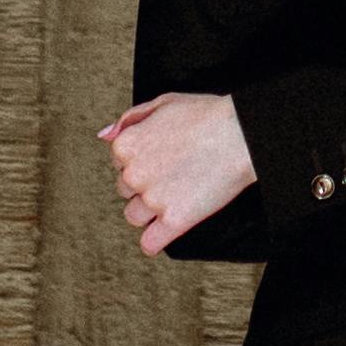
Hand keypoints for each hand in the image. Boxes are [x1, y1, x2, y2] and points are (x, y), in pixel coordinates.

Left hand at [106, 87, 255, 253]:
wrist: (241, 135)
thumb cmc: (207, 116)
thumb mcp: (163, 102)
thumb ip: (129, 119)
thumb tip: (104, 135)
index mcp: (125, 145)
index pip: (118, 163)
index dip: (140, 159)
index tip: (161, 155)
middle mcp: (133, 174)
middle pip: (125, 190)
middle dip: (144, 184)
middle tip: (172, 172)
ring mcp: (153, 200)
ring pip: (134, 216)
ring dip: (149, 211)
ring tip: (175, 195)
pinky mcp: (174, 221)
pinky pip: (149, 243)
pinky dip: (154, 240)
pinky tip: (165, 229)